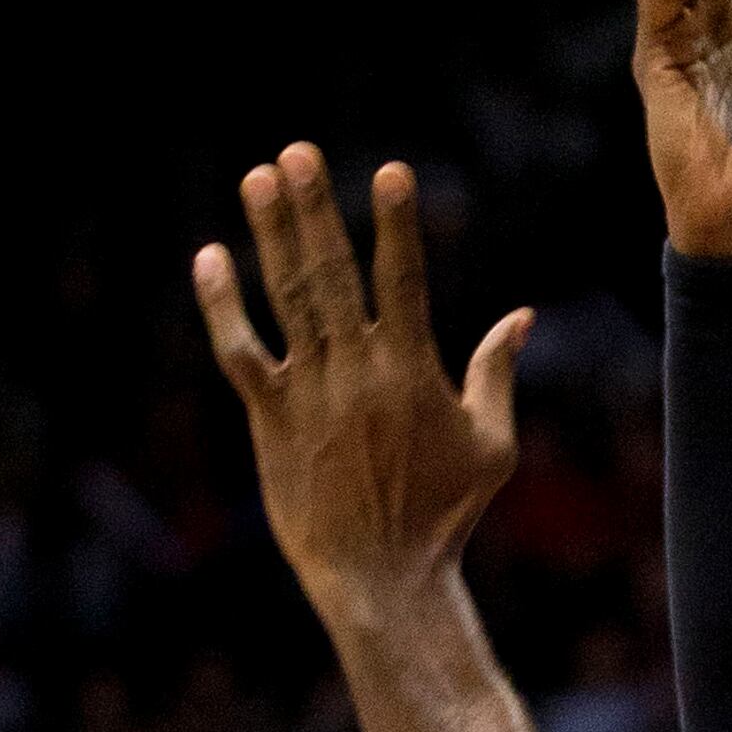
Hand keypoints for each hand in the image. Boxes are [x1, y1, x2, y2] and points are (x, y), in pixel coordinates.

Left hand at [194, 145, 533, 631]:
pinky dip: (221, 304)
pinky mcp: (269, 418)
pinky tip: (211, 257)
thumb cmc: (445, 515)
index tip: (390, 172)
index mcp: (413, 371)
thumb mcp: (492, 445)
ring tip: (259, 178)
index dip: (396, 223)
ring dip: (271, 235)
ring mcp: (308, 392)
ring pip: (285, 299)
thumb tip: (520, 316)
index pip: (404, 279)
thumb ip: (496, 373)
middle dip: (314, 209)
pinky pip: (238, 351)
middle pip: (332, 273)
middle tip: (299, 153)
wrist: (380, 577)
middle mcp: (356, 372)